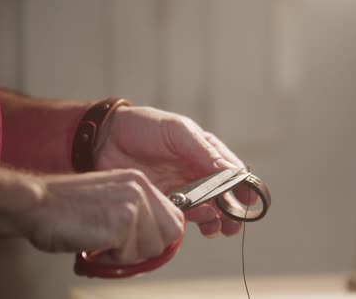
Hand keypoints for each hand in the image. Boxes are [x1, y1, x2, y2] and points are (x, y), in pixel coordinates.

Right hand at [25, 169, 183, 264]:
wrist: (36, 204)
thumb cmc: (64, 208)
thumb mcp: (110, 201)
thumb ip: (136, 214)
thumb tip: (154, 241)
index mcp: (139, 181)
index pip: (175, 217)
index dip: (160, 237)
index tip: (139, 245)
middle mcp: (140, 188)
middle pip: (171, 234)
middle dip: (147, 249)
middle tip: (118, 247)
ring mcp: (133, 203)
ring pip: (152, 248)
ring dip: (126, 255)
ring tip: (102, 243)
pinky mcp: (122, 221)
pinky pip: (130, 255)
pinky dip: (112, 259)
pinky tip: (95, 245)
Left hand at [94, 106, 250, 237]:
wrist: (105, 139)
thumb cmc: (144, 127)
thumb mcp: (178, 131)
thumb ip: (204, 151)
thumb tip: (232, 173)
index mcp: (204, 151)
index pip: (232, 171)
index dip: (244, 186)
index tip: (250, 201)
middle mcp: (196, 172)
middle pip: (223, 195)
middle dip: (232, 212)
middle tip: (233, 224)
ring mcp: (181, 189)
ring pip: (207, 209)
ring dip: (215, 220)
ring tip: (216, 228)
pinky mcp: (164, 202)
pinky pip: (184, 216)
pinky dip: (194, 222)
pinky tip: (197, 222)